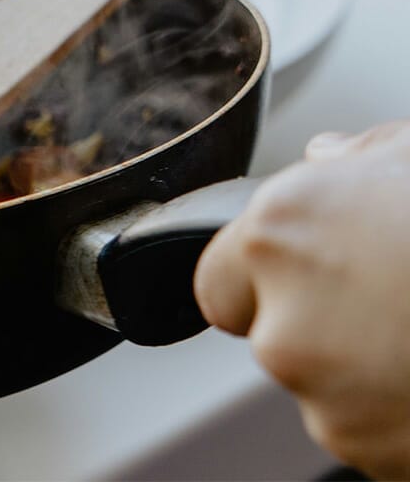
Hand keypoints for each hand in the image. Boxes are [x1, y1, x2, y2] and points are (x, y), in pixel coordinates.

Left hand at [194, 121, 409, 479]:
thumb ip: (353, 157)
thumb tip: (325, 155)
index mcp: (277, 235)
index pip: (216, 279)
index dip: (252, 281)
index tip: (290, 279)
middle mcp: (281, 320)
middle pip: (268, 333)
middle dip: (310, 322)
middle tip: (382, 300)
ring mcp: (324, 396)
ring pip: (317, 383)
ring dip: (354, 369)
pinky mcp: (368, 451)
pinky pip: (362, 427)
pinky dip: (391, 410)